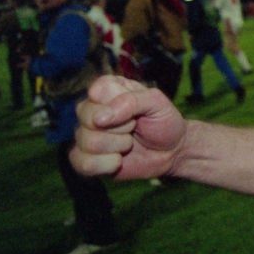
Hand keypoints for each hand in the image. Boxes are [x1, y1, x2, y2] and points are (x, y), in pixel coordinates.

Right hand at [71, 74, 186, 180]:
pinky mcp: (84, 159)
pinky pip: (83, 164)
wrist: (170, 152)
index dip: (119, 104)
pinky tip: (118, 160)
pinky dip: (107, 164)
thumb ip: (131, 100)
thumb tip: (100, 118)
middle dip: (122, 127)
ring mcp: (84, 134)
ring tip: (129, 142)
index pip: (97, 91)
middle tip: (134, 127)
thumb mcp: (157, 103)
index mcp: (107, 88)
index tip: (135, 110)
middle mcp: (91, 109)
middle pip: (89, 119)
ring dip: (119, 146)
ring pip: (89, 142)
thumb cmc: (163, 122)